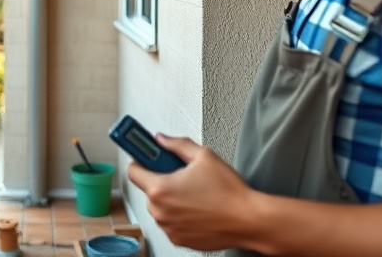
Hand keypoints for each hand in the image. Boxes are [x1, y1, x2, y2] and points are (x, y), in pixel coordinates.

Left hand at [126, 134, 259, 250]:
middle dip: (162, 180)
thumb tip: (163, 139)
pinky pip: (172, 223)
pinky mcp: (179, 240)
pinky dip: (180, 215)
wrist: (248, 220)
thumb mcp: (203, 156)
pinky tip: (199, 208)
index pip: (133, 171)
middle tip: (182, 175)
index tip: (143, 156)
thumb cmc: (229, 192)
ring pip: (161, 207)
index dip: (140, 160)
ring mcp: (169, 228)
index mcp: (160, 189)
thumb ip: (177, 144)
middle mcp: (160, 211)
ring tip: (195, 193)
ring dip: (171, 199)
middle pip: (149, 190)